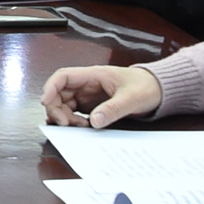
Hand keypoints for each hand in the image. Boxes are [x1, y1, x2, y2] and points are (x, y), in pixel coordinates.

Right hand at [42, 64, 162, 127]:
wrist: (158, 90)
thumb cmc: (146, 87)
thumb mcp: (132, 99)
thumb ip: (113, 109)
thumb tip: (94, 121)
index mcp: (93, 75)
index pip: (63, 76)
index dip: (50, 88)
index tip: (45, 102)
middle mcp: (87, 84)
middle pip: (59, 93)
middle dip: (56, 108)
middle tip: (64, 124)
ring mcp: (88, 95)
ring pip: (65, 104)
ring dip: (65, 117)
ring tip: (78, 127)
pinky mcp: (92, 105)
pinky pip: (74, 112)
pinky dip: (74, 121)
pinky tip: (83, 128)